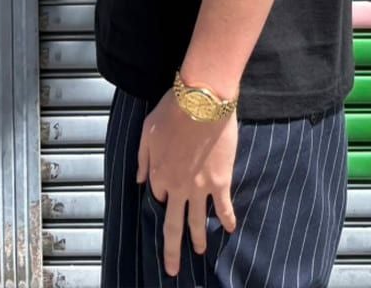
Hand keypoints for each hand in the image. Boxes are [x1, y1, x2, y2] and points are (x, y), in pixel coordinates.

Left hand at [136, 88, 238, 277]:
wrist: (202, 101)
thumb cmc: (173, 110)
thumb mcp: (147, 130)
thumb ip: (142, 158)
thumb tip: (140, 181)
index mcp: (158, 174)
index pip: (159, 195)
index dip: (163, 194)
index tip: (169, 192)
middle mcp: (177, 188)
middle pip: (173, 225)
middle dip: (172, 251)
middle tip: (172, 270)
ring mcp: (200, 187)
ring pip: (197, 222)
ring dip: (198, 239)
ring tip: (200, 251)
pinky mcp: (221, 181)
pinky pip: (224, 207)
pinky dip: (228, 219)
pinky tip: (231, 230)